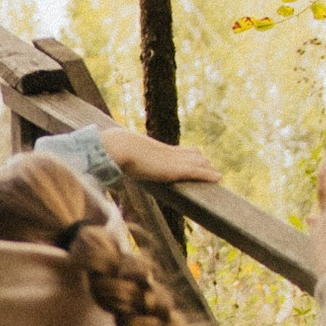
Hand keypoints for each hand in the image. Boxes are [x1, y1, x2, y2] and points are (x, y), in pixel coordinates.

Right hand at [100, 125, 220, 185]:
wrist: (119, 148)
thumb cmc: (115, 151)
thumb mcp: (120, 154)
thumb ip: (121, 157)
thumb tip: (107, 156)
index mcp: (158, 149)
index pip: (180, 150)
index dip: (190, 154)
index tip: (198, 156)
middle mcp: (169, 153)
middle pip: (193, 154)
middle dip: (203, 162)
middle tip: (212, 170)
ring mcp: (173, 160)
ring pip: (198, 162)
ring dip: (208, 169)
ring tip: (217, 176)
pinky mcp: (175, 169)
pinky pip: (197, 171)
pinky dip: (208, 174)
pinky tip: (218, 177)